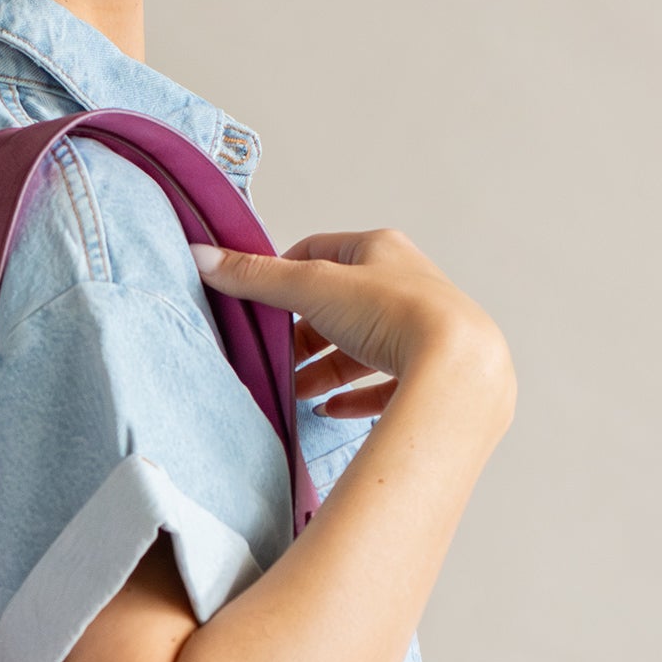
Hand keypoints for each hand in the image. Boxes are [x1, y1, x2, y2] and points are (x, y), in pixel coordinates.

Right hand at [190, 229, 512, 423]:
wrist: (459, 369)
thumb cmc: (394, 314)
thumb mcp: (312, 288)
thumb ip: (255, 278)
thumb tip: (202, 256)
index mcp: (382, 251)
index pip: (322, 253)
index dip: (285, 276)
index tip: (260, 304)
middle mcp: (408, 285)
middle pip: (340, 307)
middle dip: (304, 336)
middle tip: (275, 360)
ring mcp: (424, 333)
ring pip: (362, 348)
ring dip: (325, 369)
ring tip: (295, 391)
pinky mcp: (434, 376)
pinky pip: (388, 385)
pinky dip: (356, 397)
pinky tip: (332, 410)